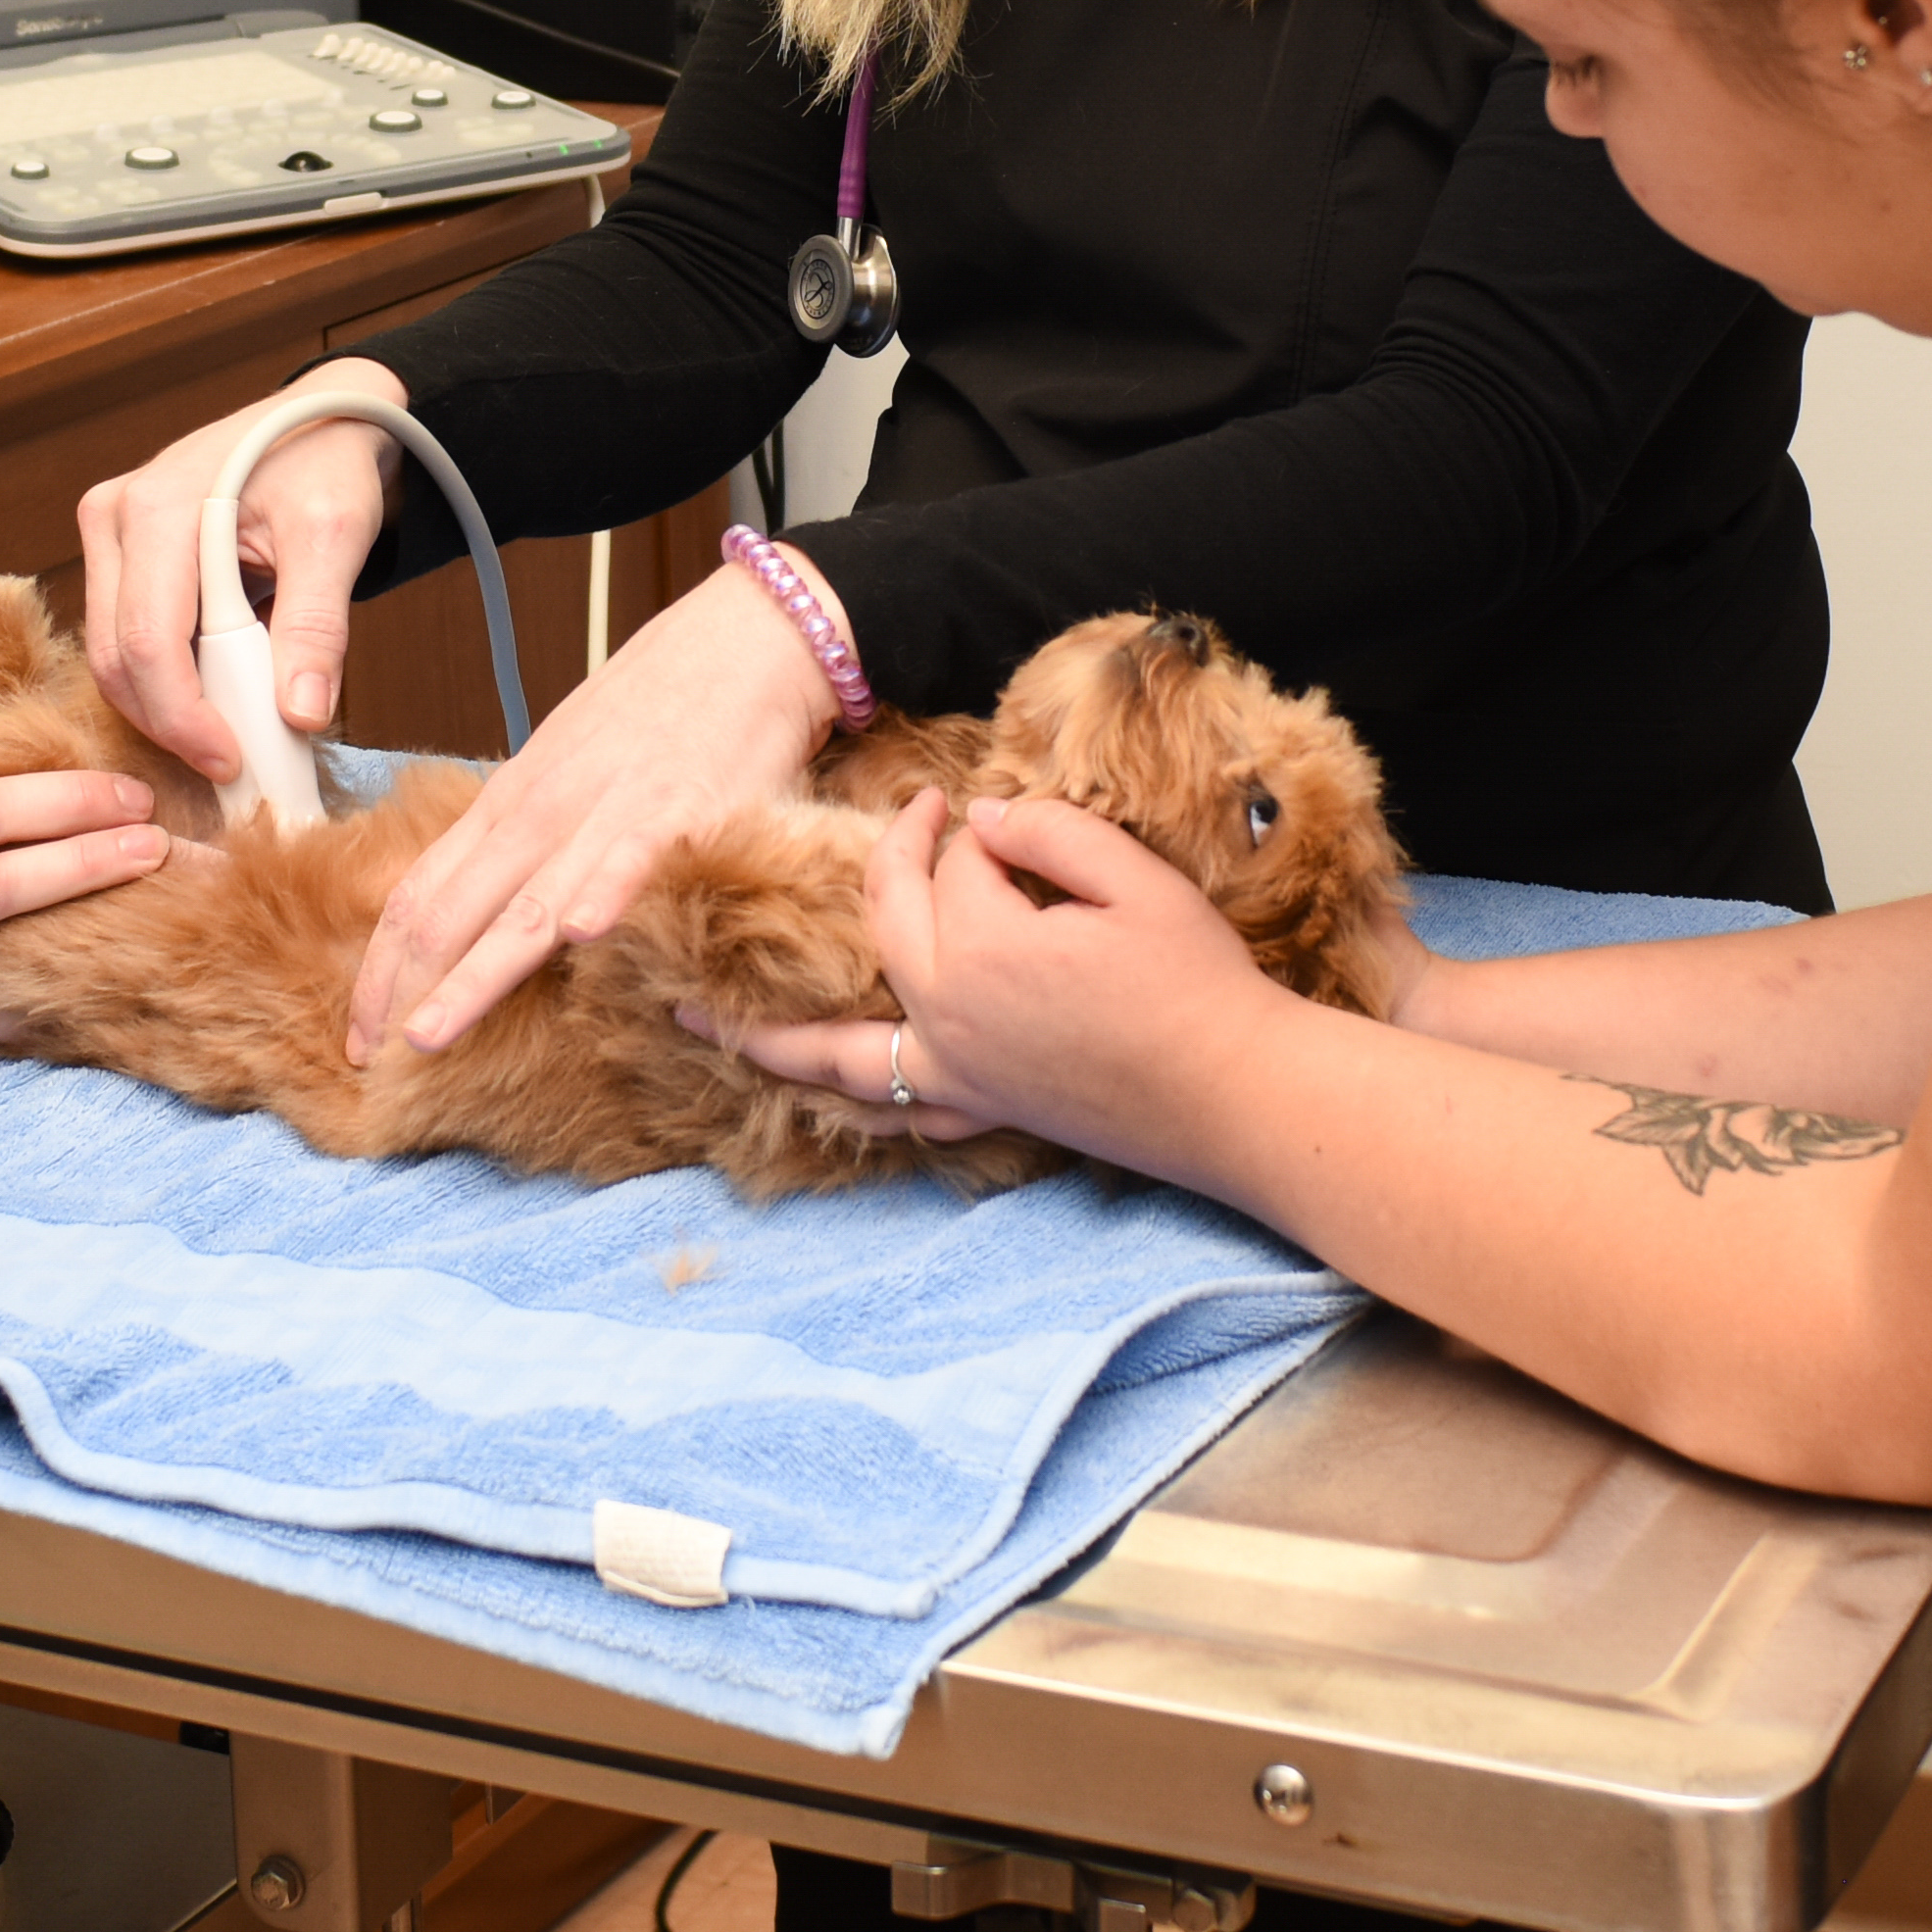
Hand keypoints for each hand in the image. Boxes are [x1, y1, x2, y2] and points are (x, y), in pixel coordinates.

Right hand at [75, 383, 402, 760]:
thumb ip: (316, 626)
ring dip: (169, 706)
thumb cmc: (326, 461)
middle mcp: (114, 518)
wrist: (321, 417)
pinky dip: (170, 680)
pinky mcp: (119, 557)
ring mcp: (108, 536)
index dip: (185, 718)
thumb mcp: (336, 536)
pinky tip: (220, 697)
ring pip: (113, 657)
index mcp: (158, 508)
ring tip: (235, 733)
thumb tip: (301, 716)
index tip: (234, 763)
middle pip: (116, 659)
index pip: (149, 642)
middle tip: (235, 765)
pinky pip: (128, 639)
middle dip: (171, 725)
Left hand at [346, 563, 842, 1059]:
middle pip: (451, 910)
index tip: (358, 1034)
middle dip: (401, 990)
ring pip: (526, 906)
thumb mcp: (566, 768)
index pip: (419, 894)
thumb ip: (527, 837)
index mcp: (509, 802)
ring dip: (473, 976)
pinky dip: (605, 895)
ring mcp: (606, 811)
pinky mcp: (679, 807)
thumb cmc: (656, 708)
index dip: (380, 969)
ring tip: (429, 1035)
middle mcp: (541, 810)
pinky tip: (581, 938)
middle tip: (369, 1062)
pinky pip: (635, 857)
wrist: (742, 638)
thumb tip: (483, 908)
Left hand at [707, 790, 1286, 1181]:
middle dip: (893, 861)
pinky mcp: (983, 1114)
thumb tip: (981, 822)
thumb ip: (1048, 833)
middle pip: (888, 922)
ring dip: (761, 1038)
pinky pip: (892, 1118)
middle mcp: (945, 1018)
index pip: (955, 864)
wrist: (1238, 1096)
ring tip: (693, 1025)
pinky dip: (847, 1107)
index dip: (989, 832)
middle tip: (914, 813)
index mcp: (979, 951)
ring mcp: (956, 1077)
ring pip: (836, 1055)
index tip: (1015, 816)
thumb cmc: (1197, 985)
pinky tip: (826, 1102)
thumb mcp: (1134, 881)